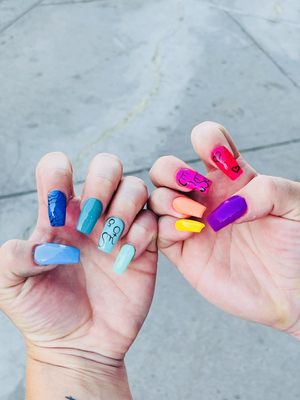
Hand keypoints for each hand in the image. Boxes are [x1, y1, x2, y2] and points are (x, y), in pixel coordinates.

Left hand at [0, 152, 156, 398]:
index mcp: (59, 216)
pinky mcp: (143, 247)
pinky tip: (126, 257)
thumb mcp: (13, 288)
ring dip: (124, 208)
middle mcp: (91, 215)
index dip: (58, 174)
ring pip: (135, 187)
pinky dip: (142, 233)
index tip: (56, 211)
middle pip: (108, 165)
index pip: (58, 169)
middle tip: (91, 219)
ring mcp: (119, 228)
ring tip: (110, 240)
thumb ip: (14, 258)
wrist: (79, 346)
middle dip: (102, 183)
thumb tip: (40, 243)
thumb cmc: (45, 314)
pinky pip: (152, 220)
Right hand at [149, 121, 299, 337]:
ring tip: (194, 213)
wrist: (290, 291)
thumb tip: (229, 204)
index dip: (207, 138)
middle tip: (191, 183)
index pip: (209, 143)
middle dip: (170, 168)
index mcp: (233, 178)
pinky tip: (189, 232)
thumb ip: (268, 189)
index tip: (220, 157)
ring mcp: (192, 223)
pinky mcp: (184, 251)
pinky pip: (159, 232)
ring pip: (157, 198)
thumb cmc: (296, 245)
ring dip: (167, 199)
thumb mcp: (295, 205)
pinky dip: (166, 226)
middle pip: (167, 168)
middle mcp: (207, 197)